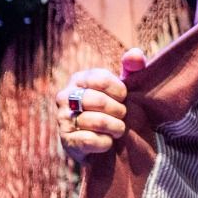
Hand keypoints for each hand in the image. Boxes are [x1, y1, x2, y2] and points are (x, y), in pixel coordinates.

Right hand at [56, 47, 146, 162]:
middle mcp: (65, 97)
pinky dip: (106, 143)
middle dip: (119, 111)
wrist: (101, 140)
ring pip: (97, 121)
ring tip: (118, 129)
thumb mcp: (123, 86)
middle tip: (122, 116)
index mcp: (79, 79)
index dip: (120, 91)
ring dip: (116, 128)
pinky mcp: (66, 141)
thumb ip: (133, 67)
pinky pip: (91, 140)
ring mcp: (62, 119)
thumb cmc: (114, 107)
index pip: (102, 79)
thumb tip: (135, 54)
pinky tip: (107, 141)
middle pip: (99, 101)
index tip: (124, 98)